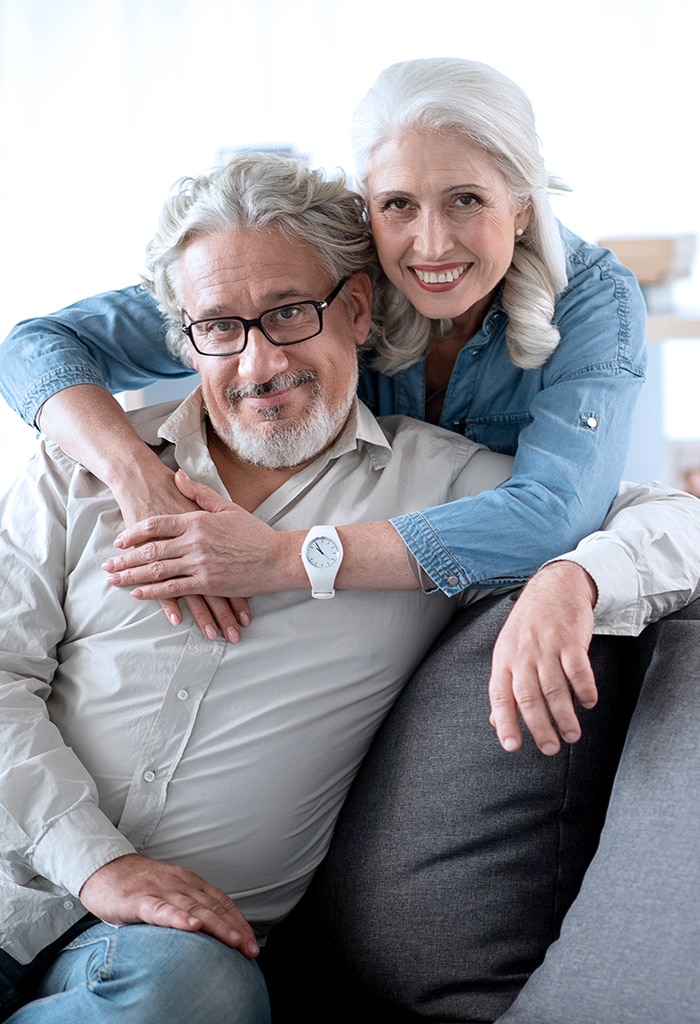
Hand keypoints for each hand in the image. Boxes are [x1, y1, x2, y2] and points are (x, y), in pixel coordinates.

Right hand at [79, 853, 259, 957]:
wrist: (103, 868)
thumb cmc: (137, 885)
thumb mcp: (169, 892)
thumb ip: (188, 906)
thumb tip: (209, 930)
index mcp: (189, 883)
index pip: (221, 902)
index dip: (239, 921)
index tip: (252, 942)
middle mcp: (180, 884)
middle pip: (213, 907)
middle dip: (235, 928)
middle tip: (251, 948)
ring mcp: (160, 890)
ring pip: (194, 908)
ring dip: (216, 925)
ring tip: (234, 940)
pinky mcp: (139, 899)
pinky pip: (161, 909)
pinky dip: (178, 918)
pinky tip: (191, 926)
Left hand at [103, 471, 293, 600]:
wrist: (278, 557)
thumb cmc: (255, 533)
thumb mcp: (226, 506)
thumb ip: (198, 492)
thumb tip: (177, 475)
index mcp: (197, 520)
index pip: (156, 525)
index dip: (134, 533)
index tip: (120, 541)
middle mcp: (194, 541)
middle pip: (150, 549)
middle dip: (125, 559)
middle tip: (107, 565)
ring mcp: (200, 563)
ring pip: (157, 570)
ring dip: (132, 576)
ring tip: (114, 580)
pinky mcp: (207, 583)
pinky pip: (174, 589)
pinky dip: (154, 592)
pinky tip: (139, 593)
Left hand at [488, 561, 598, 754]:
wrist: (554, 587)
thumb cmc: (529, 626)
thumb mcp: (508, 652)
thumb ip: (505, 688)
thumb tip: (496, 723)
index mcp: (504, 660)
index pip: (501, 696)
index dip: (506, 722)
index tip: (512, 747)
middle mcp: (523, 655)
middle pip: (530, 697)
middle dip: (540, 727)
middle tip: (550, 749)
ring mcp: (547, 646)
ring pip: (555, 688)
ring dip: (565, 716)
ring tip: (572, 735)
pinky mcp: (571, 640)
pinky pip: (579, 670)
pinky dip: (585, 689)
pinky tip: (589, 703)